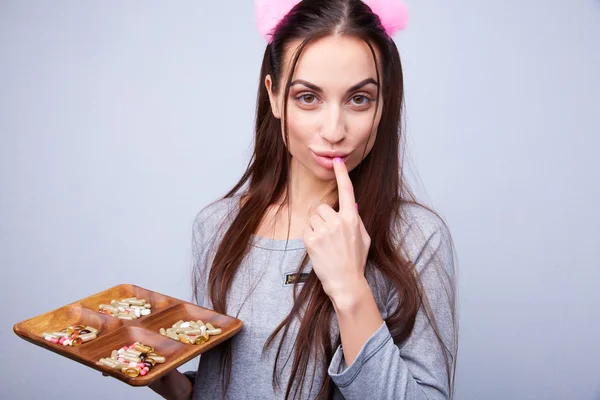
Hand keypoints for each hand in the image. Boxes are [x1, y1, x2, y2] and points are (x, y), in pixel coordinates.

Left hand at [302, 157, 370, 299]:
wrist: (345, 282)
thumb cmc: (355, 261)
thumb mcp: (363, 239)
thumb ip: (356, 220)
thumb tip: (352, 205)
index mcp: (353, 219)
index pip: (347, 191)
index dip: (341, 174)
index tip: (337, 160)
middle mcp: (339, 221)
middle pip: (322, 208)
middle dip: (323, 219)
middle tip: (329, 236)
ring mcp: (324, 230)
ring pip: (313, 217)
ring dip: (316, 227)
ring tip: (325, 244)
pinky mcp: (312, 239)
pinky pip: (306, 229)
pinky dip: (310, 237)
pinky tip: (318, 249)